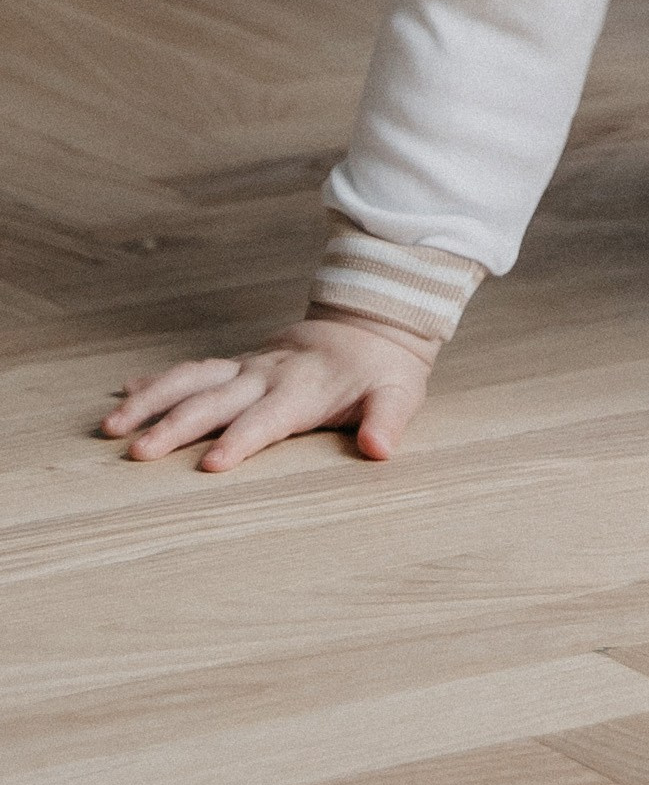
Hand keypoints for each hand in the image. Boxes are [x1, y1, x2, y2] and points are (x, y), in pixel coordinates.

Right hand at [101, 315, 438, 470]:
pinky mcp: (238, 364)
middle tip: (137, 452)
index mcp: (303, 389)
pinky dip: (157, 381)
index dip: (241, 440)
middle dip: (176, 425)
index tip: (210, 464)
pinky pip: (192, 370)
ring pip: (192, 379)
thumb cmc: (383, 369)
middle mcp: (267, 376)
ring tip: (112, 427)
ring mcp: (248, 367)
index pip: (267, 419)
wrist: (372, 320)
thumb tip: (379, 449)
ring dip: (152, 400)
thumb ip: (387, 420)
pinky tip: (124, 394)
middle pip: (215, 400)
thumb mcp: (399, 393)